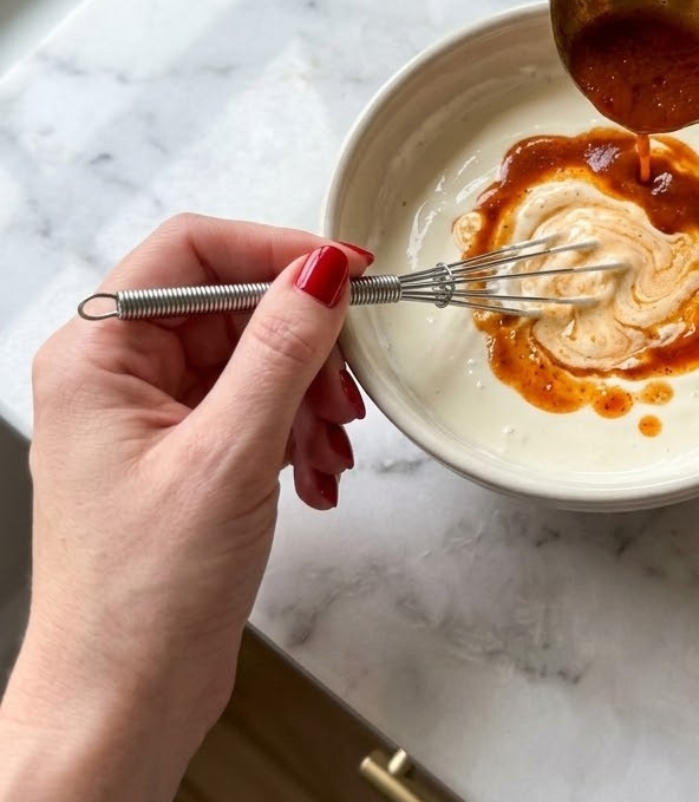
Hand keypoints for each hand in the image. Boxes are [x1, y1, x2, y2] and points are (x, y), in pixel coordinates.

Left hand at [0, 215, 372, 801]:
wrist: (124, 702)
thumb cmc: (140, 596)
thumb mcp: (228, 455)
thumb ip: (281, 348)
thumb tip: (322, 268)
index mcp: (98, 354)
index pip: (192, 250)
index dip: (275, 249)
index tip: (346, 272)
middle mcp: (121, 373)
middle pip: (235, 305)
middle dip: (305, 347)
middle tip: (345, 390)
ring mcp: (156, 412)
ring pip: (258, 358)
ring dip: (310, 398)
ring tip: (333, 451)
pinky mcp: (189, 450)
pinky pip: (260, 405)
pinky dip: (299, 433)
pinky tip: (317, 477)